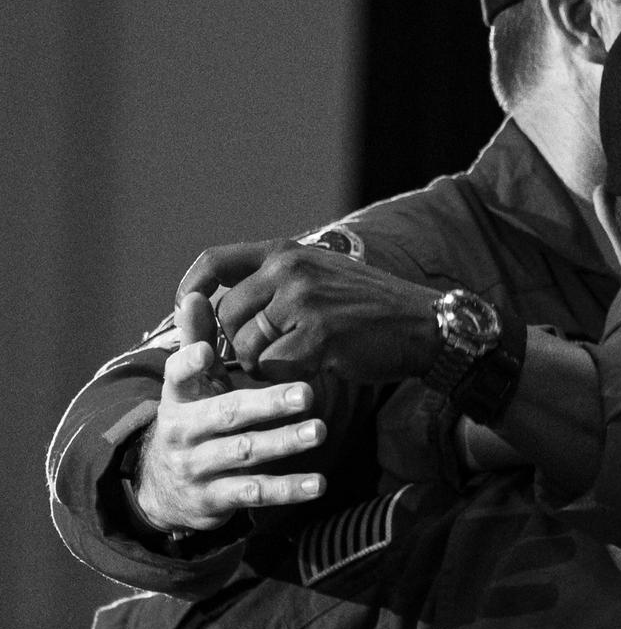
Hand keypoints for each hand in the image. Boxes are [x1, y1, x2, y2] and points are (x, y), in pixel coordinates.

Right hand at [132, 291, 327, 534]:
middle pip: (225, 415)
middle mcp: (183, 432)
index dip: (189, 365)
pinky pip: (255, 493)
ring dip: (283, 443)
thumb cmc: (193, 421)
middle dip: (266, 404)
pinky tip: (318, 483)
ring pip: (243, 453)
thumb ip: (196, 341)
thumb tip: (197, 294)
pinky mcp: (216, 498)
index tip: (205, 351)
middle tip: (306, 393)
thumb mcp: (190, 385)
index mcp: (178, 398)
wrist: (162, 490)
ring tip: (319, 431)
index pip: (178, 377)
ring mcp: (198, 467)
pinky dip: (287, 489)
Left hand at [178, 239, 442, 384]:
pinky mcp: (319, 335)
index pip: (216, 262)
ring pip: (247, 346)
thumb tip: (221, 308)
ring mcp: (304, 301)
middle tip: (266, 356)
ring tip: (297, 361)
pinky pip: (275, 366)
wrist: (424, 325)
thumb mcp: (322, 275)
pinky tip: (316, 368)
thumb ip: (277, 282)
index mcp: (287, 252)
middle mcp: (290, 269)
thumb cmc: (371, 308)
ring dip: (264, 365)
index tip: (188, 312)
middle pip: (226, 316)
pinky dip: (289, 376)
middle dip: (237, 345)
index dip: (192, 290)